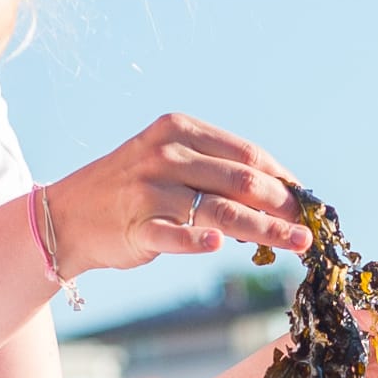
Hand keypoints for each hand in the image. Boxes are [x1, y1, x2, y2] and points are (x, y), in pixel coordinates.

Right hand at [42, 114, 308, 276]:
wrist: (67, 215)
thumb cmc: (131, 190)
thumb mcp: (169, 163)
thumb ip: (216, 172)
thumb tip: (277, 197)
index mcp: (179, 130)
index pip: (247, 154)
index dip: (284, 179)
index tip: (308, 203)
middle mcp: (166, 155)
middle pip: (242, 181)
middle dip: (284, 206)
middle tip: (310, 227)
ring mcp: (149, 190)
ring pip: (221, 211)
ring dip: (265, 230)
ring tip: (297, 243)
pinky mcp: (136, 226)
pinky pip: (173, 235)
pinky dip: (195, 241)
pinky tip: (218, 247)